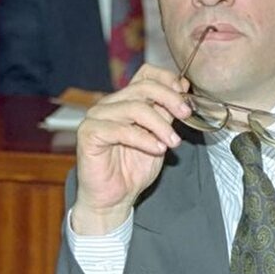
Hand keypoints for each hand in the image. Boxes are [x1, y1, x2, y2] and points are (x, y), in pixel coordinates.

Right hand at [71, 64, 191, 234]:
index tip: (185, 92)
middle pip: (143, 88)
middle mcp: (109, 104)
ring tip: (172, 143)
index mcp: (125, 101)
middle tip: (186, 115)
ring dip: (160, 125)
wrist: (114, 199)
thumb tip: (182, 89)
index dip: (166, 78)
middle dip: (170, 100)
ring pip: (134, 107)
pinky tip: (157, 149)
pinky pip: (121, 130)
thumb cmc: (133, 170)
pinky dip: (144, 139)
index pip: (145, 74)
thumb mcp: (159, 137)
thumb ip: (166, 114)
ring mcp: (96, 117)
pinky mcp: (88, 133)